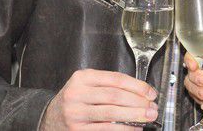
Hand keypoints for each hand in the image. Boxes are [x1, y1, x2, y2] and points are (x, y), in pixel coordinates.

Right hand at [39, 69, 157, 129]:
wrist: (50, 118)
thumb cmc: (75, 99)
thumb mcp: (86, 85)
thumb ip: (108, 85)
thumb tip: (140, 93)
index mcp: (82, 78)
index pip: (116, 79)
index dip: (137, 86)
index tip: (150, 92)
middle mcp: (77, 94)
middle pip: (115, 96)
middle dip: (138, 102)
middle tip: (153, 107)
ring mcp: (76, 113)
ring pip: (112, 113)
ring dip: (134, 116)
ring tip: (147, 117)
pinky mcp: (78, 130)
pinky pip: (106, 129)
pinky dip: (123, 128)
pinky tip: (133, 128)